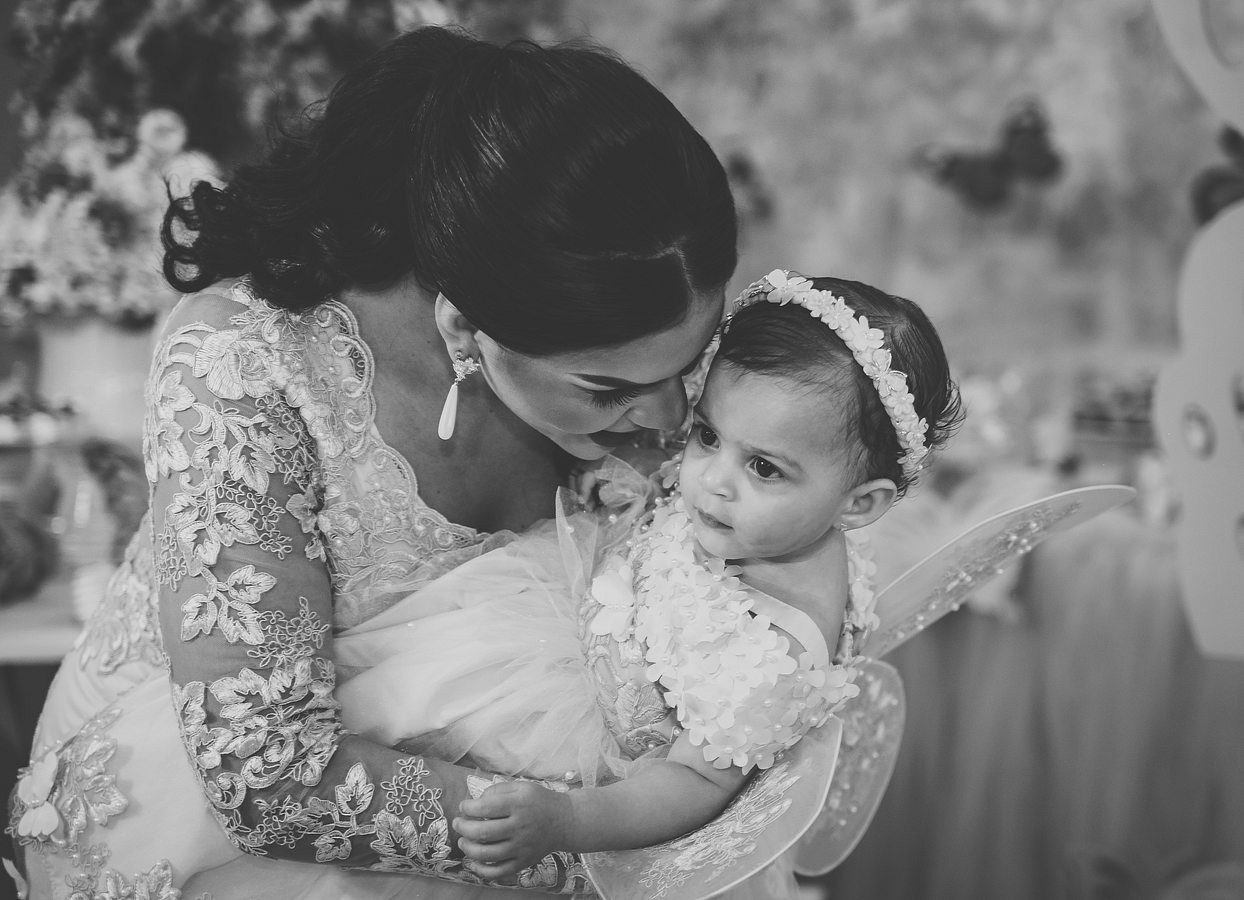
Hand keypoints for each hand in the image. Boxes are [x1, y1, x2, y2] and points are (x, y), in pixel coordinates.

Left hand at [454, 780, 574, 878]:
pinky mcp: (523, 863)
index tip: (463, 806)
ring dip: (468, 848)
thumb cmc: (539, 801)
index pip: (486, 807)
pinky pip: (498, 872)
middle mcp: (520, 827)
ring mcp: (521, 847)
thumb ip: (498, 790)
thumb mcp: (521, 787)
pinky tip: (474, 863)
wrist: (564, 822)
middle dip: (463, 827)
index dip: (468, 808)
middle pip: (483, 832)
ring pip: (488, 854)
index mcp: (519, 804)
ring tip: (463, 841)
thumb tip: (476, 801)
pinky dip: (482, 871)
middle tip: (457, 823)